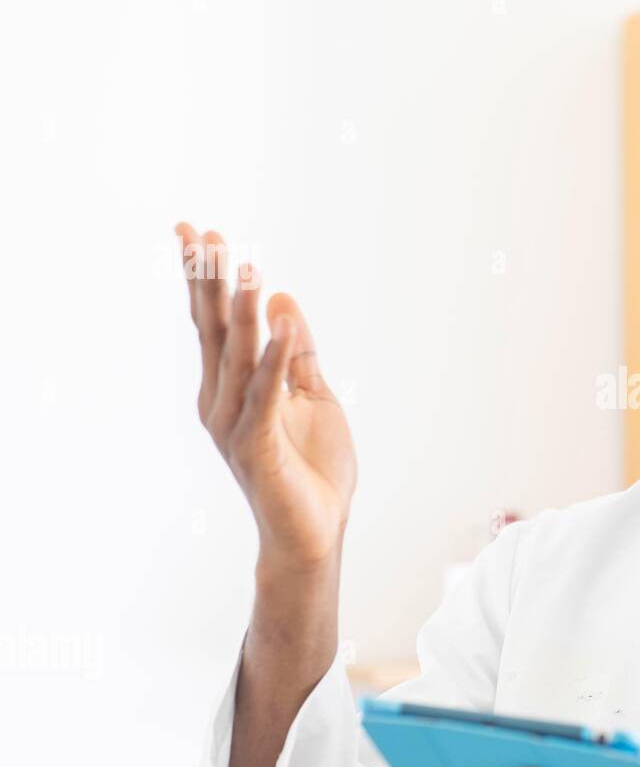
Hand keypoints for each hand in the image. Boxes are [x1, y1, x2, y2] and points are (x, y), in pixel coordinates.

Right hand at [176, 223, 357, 570]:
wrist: (314, 533)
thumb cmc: (310, 469)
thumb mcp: (312, 397)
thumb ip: (296, 353)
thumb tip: (282, 298)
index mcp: (232, 387)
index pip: (215, 324)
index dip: (207, 279)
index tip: (198, 233)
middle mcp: (223, 400)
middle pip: (214, 331)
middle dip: (208, 282)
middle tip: (201, 233)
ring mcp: (236, 423)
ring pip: (238, 355)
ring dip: (240, 310)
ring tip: (243, 264)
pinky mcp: (258, 445)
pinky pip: (266, 393)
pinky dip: (274, 357)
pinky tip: (277, 322)